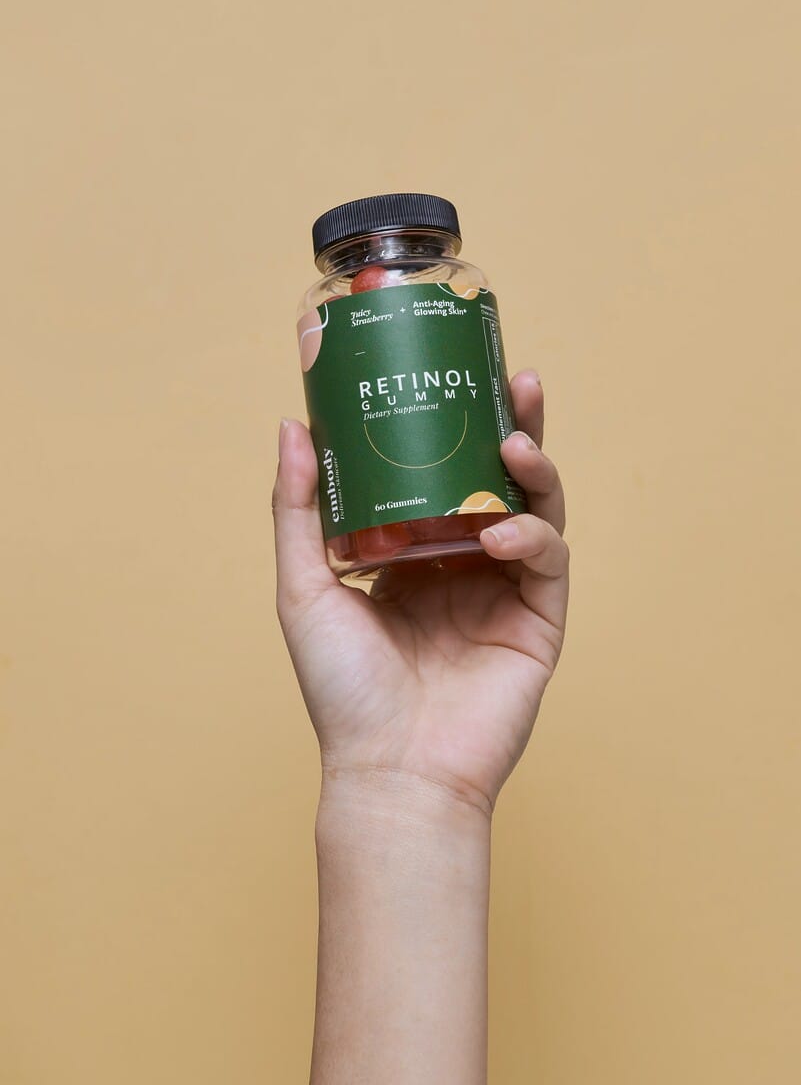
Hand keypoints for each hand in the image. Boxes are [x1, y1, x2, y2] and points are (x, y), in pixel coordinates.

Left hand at [272, 370, 568, 815]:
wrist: (390, 771)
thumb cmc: (342, 690)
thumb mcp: (304, 588)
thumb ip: (299, 509)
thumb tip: (294, 425)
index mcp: (413, 556)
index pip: (442, 475)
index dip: (454, 427)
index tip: (451, 374)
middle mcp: (462, 567)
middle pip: (498, 482)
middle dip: (512, 429)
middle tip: (515, 381)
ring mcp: (504, 593)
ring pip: (535, 511)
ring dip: (534, 471)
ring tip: (516, 441)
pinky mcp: (538, 623)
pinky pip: (548, 564)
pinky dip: (533, 539)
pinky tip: (505, 534)